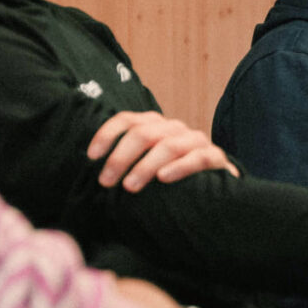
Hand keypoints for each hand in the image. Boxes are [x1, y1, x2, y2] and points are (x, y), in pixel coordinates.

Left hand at [86, 111, 239, 191]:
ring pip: (168, 146)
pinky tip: (164, 179)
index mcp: (155, 125)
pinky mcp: (215, 157)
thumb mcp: (145, 165)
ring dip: (145, 166)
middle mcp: (174, 128)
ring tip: (130, 186)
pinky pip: (197, 159)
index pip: (127, 120)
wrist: (215, 187)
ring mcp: (196, 141)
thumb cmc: (170, 178)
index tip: (91, 157)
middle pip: (144, 134)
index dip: (107, 135)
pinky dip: (179, 168)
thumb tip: (95, 172)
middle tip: (107, 182)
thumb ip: (127, 162)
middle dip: (121, 157)